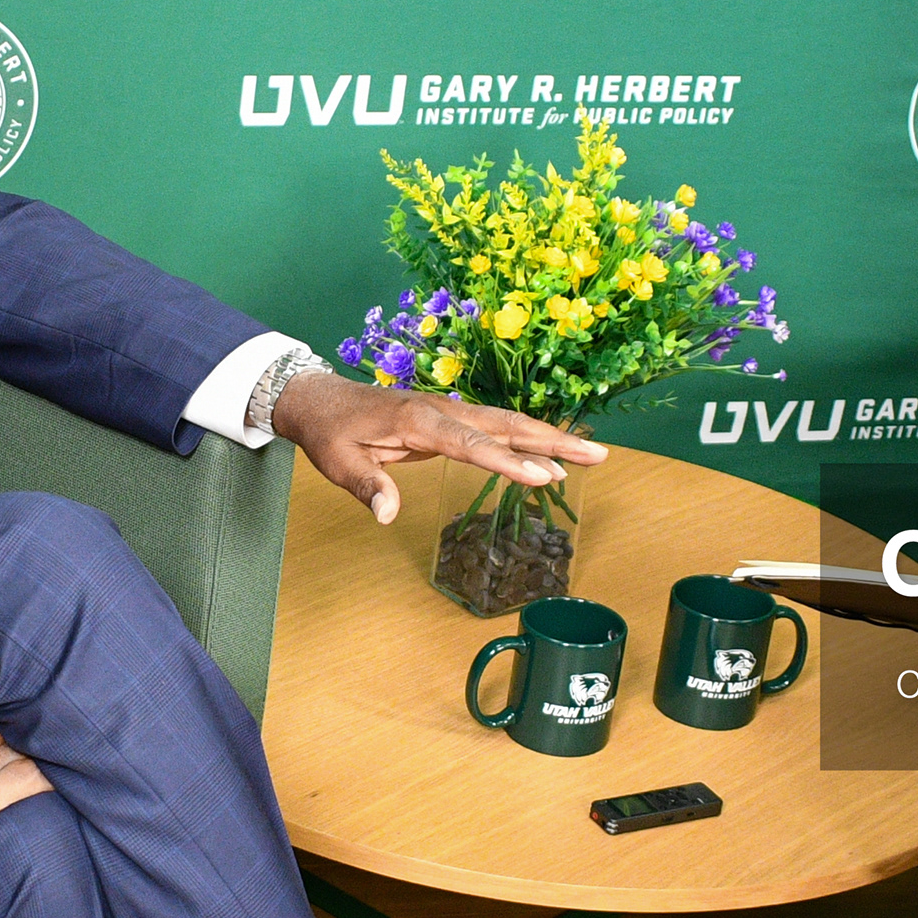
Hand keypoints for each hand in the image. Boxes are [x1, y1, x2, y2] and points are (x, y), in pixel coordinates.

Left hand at [271, 372, 603, 524]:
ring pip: (507, 424)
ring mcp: (449, 412)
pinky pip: (495, 430)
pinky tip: (548, 460)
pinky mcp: (450, 420)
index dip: (507, 461)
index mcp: (418, 422)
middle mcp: (442, 411)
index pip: (471, 444)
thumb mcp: (340, 463)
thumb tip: (387, 516)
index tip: (542, 476)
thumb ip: (367, 487)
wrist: (322, 400)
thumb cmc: (331, 433)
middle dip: (551, 440)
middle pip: (505, 425)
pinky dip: (526, 442)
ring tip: (590, 456)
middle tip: (595, 455)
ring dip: (548, 439)